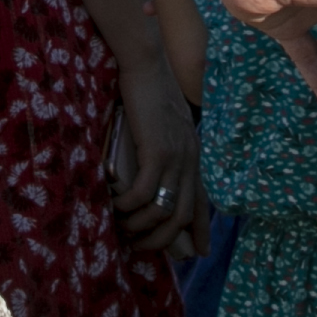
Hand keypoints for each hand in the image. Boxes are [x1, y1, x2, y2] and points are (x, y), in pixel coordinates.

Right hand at [108, 60, 202, 258]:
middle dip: (162, 240)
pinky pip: (143, 193)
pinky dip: (127, 205)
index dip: (202, 230)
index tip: (199, 253)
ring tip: (121, 226)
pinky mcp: (157, 152)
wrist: (147, 64)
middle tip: (139, 245)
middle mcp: (190, 160)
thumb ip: (166, 143)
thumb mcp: (166, 123)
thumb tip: (152, 163)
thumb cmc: (150, 88)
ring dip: (140, 226)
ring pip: (163, 211)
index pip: (203, 201)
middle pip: (183, 217)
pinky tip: (113, 203)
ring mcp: (176, 157)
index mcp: (193, 155)